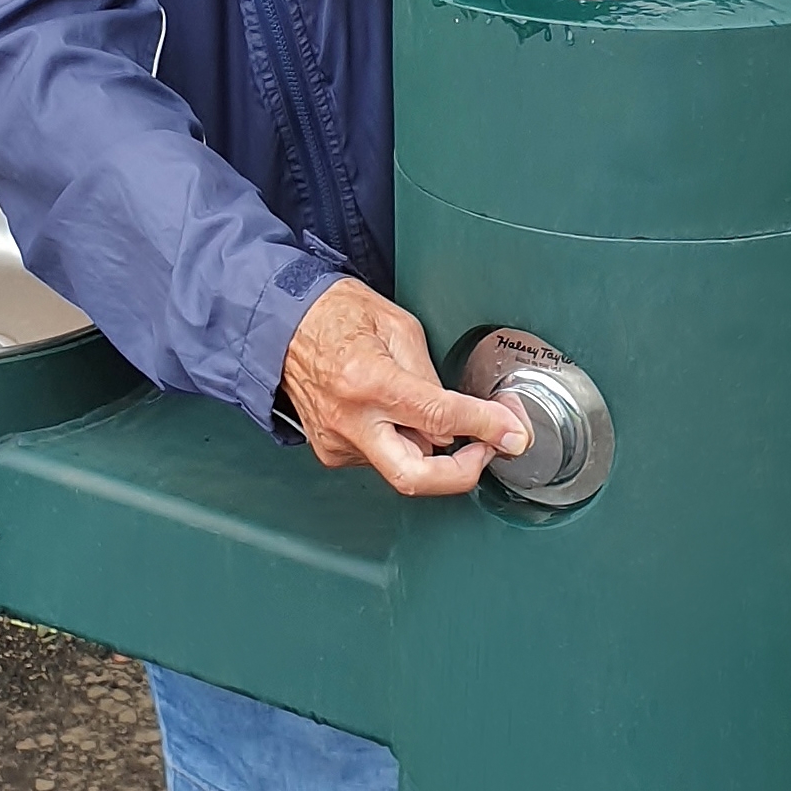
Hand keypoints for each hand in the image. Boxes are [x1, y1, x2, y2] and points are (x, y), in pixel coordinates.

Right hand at [281, 278, 531, 497]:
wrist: (278, 324)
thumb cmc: (332, 313)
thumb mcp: (396, 325)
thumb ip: (430, 375)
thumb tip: (459, 412)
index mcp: (368, 381)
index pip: (439, 417)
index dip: (485, 426)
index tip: (512, 432)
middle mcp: (349, 420)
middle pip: (416, 477)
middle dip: (462, 473)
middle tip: (487, 449)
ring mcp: (337, 441)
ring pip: (403, 465)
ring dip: (429, 447)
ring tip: (426, 409)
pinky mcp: (332, 451)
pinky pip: (383, 458)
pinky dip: (402, 441)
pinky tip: (395, 414)